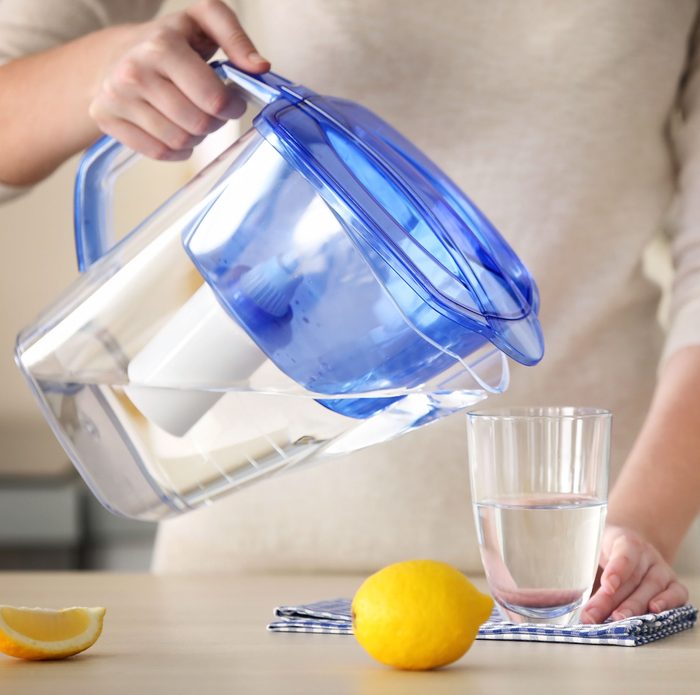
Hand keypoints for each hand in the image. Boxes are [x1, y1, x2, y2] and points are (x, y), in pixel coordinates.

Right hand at [89, 0, 269, 160]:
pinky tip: (176, 134)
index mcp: (162, 45)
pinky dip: (176, 151)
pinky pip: (157, 152)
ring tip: (193, 119)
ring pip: (179, 141)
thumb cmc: (169, 41)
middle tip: (212, 112)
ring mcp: (116, 96)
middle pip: (198, 124)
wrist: (115, 53)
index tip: (233, 103)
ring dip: (196, 138)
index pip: (213, 98)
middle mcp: (134, 70)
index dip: (232, 107)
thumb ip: (235, 38)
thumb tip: (260, 67)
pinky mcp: (105, 117)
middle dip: (214, 122)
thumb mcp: (203, 22)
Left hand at [580, 524, 687, 622]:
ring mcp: (661, 569)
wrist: (632, 543)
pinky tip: (654, 612)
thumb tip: (561, 594)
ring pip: (650, 589)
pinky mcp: (673, 584)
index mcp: (624, 540)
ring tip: (617, 620)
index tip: (607, 585)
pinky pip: (677, 594)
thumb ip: (581, 567)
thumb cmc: (606, 550)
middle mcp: (646, 554)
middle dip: (611, 601)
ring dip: (633, 607)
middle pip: (631, 579)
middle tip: (594, 616)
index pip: (623, 553)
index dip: (616, 570)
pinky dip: (668, 604)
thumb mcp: (592, 549)